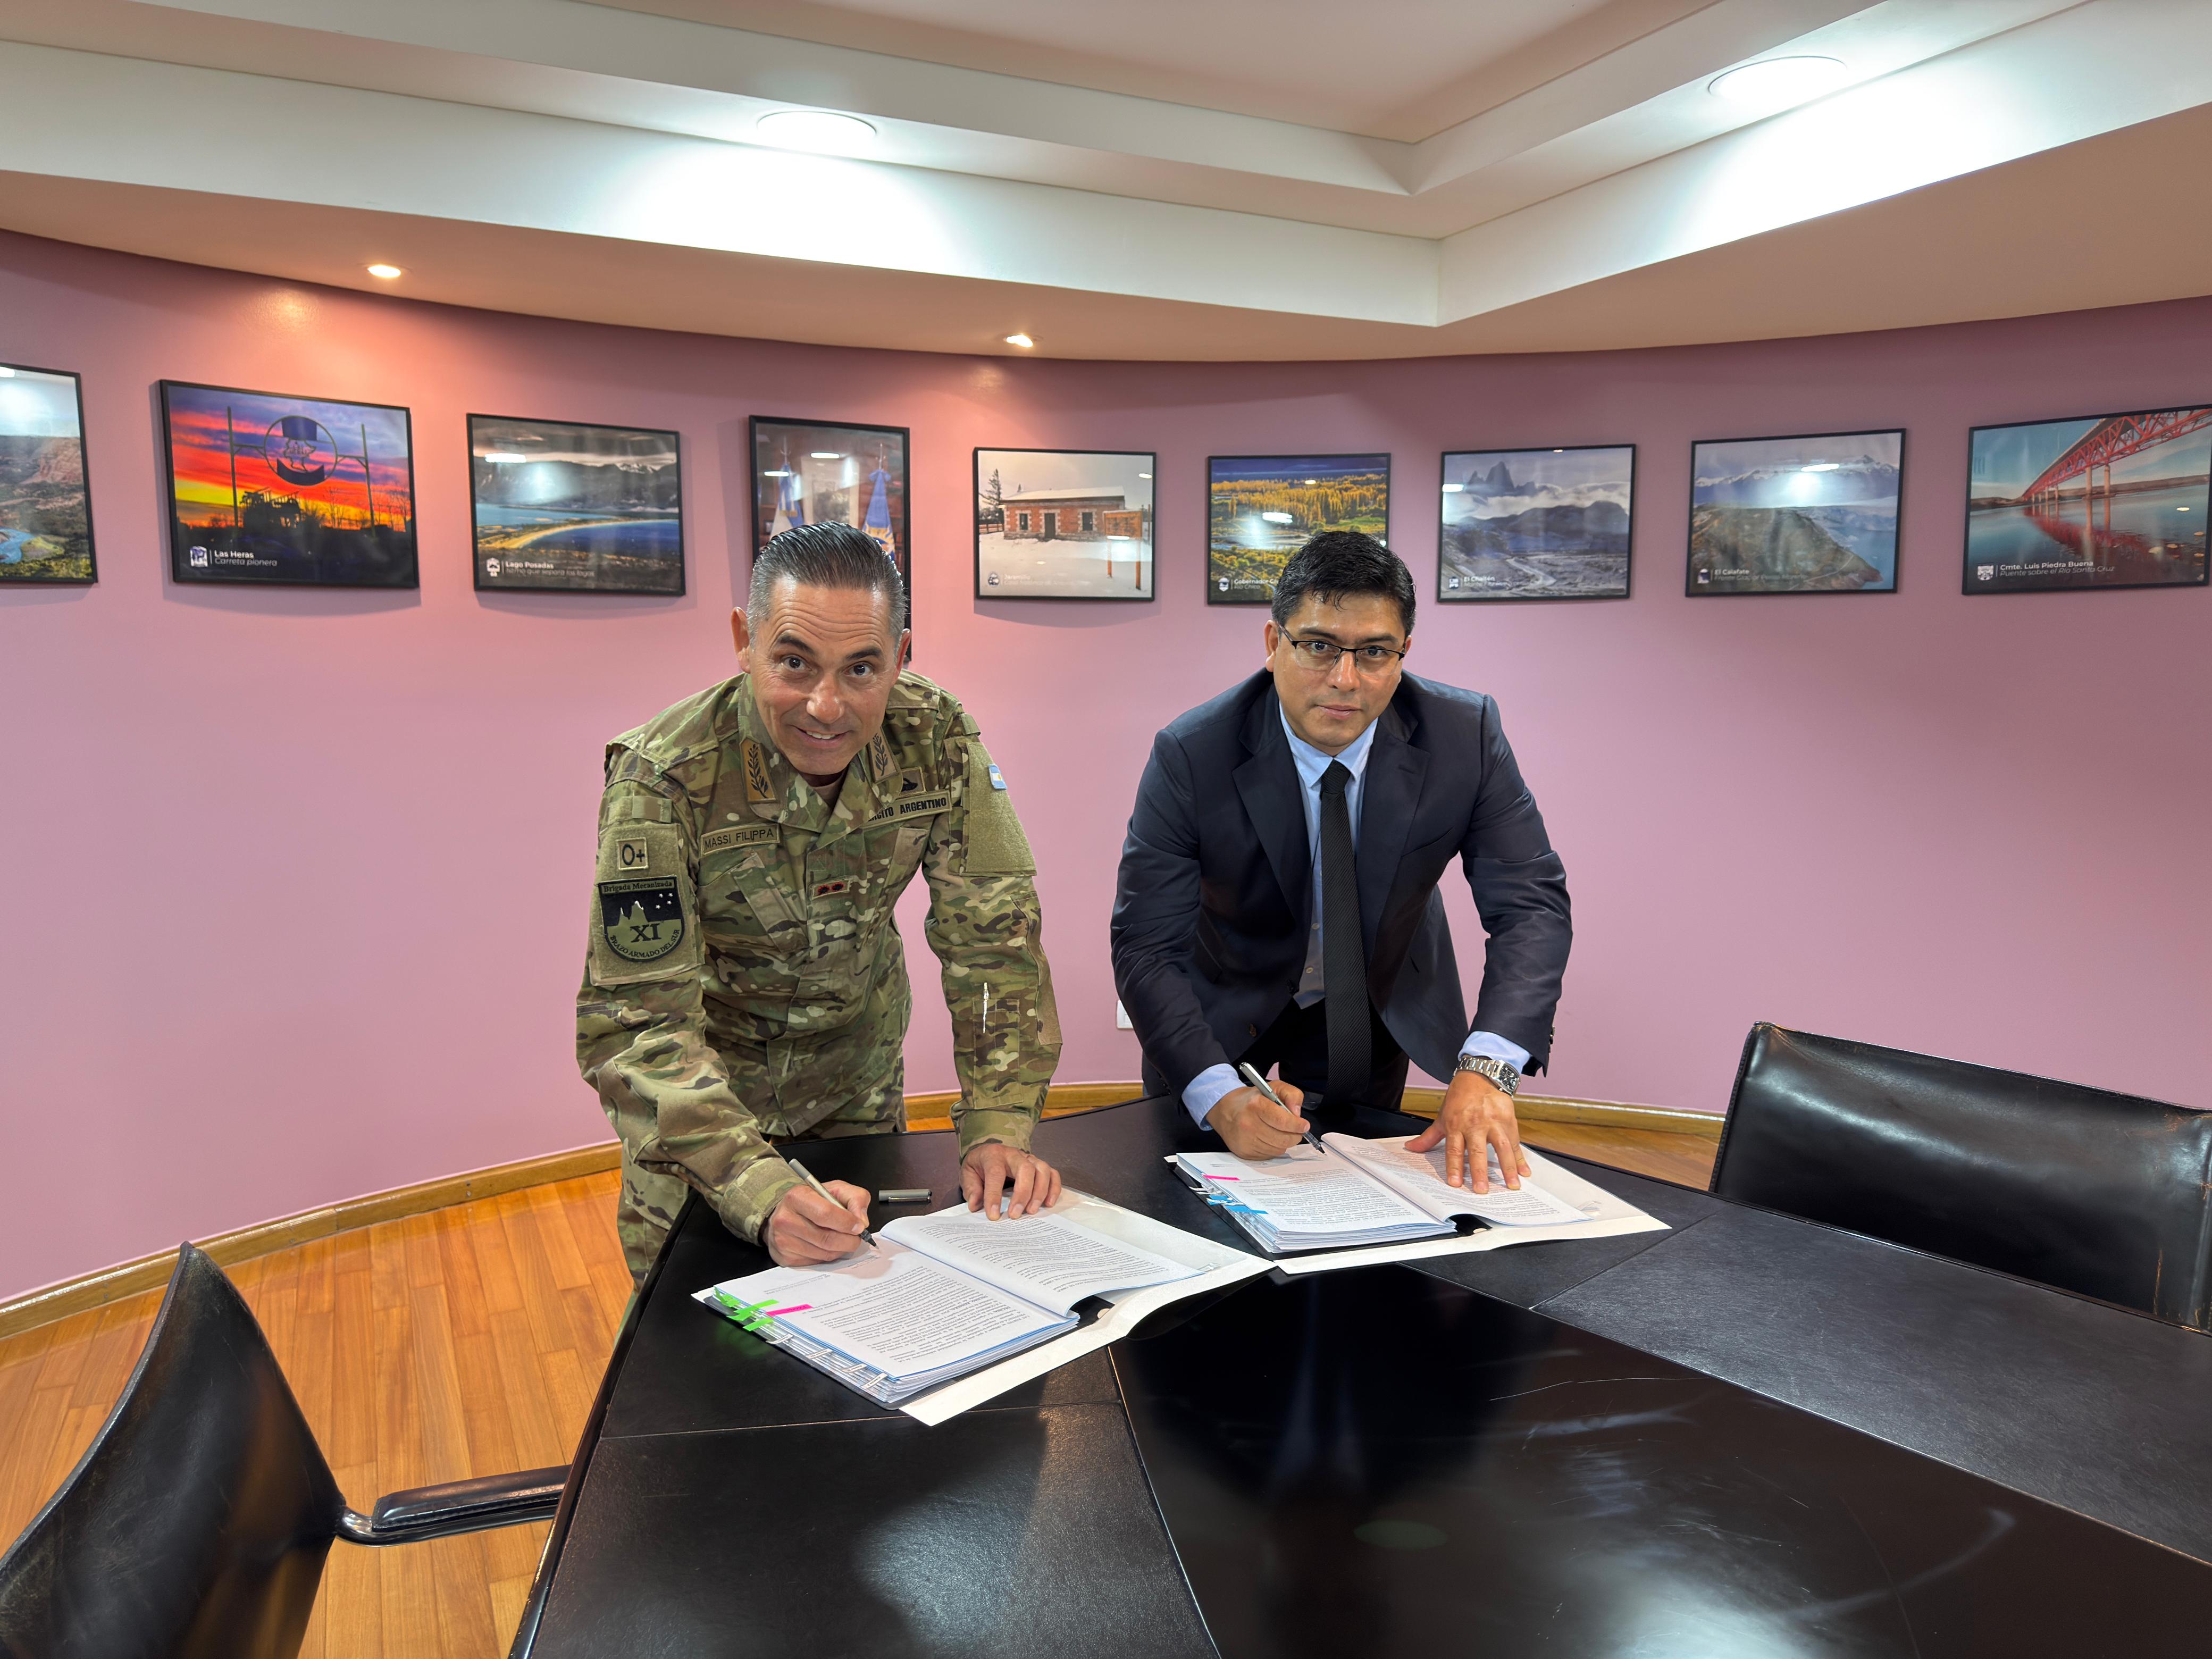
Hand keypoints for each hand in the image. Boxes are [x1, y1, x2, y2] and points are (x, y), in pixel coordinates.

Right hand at [764, 1178, 871, 1264]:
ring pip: (824, 1253)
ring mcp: (783, 1241)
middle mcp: (786, 1219)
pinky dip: (829, 1256)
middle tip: (856, 1237)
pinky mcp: (786, 1257)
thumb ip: (855, 1198)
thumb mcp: (836, 1189)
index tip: (859, 1226)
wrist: (787, 1212)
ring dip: (841, 1249)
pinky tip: (827, 1245)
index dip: (847, 1222)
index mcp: (797, 1197)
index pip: (825, 1214)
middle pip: (826, 1238)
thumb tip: (861, 1220)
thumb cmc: (812, 1201)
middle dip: (849, 1240)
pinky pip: (817, 1262)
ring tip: (842, 1239)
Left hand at [962, 1143, 1062, 1218]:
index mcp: (993, 1155)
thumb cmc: (979, 1165)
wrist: (988, 1151)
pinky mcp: (1038, 1165)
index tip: (993, 1215)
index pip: (995, 1174)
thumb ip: (972, 1189)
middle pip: (1025, 1168)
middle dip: (1023, 1193)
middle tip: (1016, 1214)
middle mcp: (1014, 1154)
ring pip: (1042, 1170)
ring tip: (1032, 1211)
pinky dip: (1054, 1188)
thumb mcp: (967, 1174)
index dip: (994, 1195)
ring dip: (1040, 1192)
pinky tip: (1048, 1203)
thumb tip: (976, 1205)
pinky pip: (1052, 1173)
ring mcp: (1029, 1158)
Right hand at [1203, 1079, 1308, 1159]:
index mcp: (1255, 1105)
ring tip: (1278, 1131)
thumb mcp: (1273, 1087)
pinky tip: (1268, 1138)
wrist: (1225, 1110)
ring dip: (1284, 1141)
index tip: (1304, 1125)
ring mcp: (1245, 1140)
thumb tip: (1297, 1113)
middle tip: (1295, 1129)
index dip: (1297, 1125)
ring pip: (1279, 1149)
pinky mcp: (1245, 1152)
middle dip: (1294, 1135)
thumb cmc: (1251, 1100)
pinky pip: (1270, 1155)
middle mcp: (1248, 1124)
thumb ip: (1291, 1095)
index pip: (1283, 1121)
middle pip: (1283, 1138)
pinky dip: (1274, 1148)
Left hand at [1408, 1072, 1528, 1192]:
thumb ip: (1429, 1137)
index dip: (1454, 1167)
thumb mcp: (1442, 1117)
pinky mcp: (1508, 1120)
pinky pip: (1515, 1142)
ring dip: (1508, 1168)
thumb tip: (1412, 1148)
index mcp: (1457, 1125)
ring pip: (1502, 1147)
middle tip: (1482, 1190)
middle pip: (1477, 1151)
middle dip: (1480, 1171)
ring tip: (1512, 1185)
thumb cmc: (1459, 1099)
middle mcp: (1475, 1124)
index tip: (1456, 1183)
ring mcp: (1494, 1122)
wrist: (1478, 1077)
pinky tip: (1525, 1172)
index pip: (1454, 1149)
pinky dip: (1521, 1158)